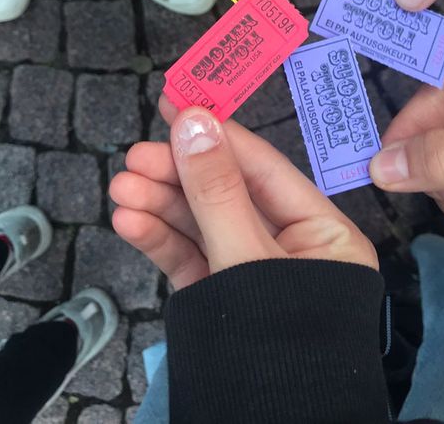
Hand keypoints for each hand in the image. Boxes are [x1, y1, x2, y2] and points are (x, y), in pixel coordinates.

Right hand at [110, 97, 376, 288]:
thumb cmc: (281, 341)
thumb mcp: (247, 257)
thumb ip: (217, 190)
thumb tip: (194, 120)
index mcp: (323, 232)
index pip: (263, 167)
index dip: (218, 133)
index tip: (178, 103)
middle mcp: (290, 248)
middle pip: (226, 195)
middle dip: (178, 174)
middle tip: (135, 155)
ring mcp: (251, 275)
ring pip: (201, 227)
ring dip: (160, 205)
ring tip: (120, 186)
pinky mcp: (221, 301)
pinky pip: (190, 261)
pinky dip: (160, 240)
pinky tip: (129, 220)